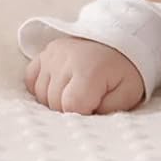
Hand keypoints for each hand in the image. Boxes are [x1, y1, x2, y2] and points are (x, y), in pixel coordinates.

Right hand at [24, 37, 144, 114]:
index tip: (94, 109)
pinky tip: (59, 86)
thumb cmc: (125, 70)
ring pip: (41, 94)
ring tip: (76, 92)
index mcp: (89, 71)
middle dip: (71, 108)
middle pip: (55, 103)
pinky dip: (42, 88)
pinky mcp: (45, 53)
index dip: (83, 114)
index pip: (71, 107)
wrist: (121, 38)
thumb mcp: (129, 93)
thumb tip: (88, 121)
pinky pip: (31, 79)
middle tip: (89, 100)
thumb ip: (109, 111)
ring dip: (56, 99)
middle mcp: (66, 60)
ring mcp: (52, 55)